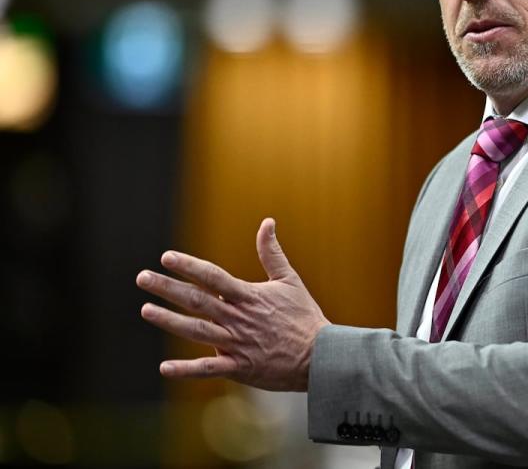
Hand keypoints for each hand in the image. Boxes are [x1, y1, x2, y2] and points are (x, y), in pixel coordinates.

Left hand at [136, 218, 328, 390]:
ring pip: (197, 331)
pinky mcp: (239, 366)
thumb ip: (272, 252)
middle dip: (168, 288)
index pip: (213, 277)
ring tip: (146, 310)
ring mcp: (237, 343)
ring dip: (170, 321)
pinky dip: (185, 369)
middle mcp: (239, 318)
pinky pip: (208, 369)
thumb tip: (267, 222)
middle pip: (197, 300)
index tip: (166, 257)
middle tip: (142, 277)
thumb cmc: (304, 316)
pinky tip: (163, 367)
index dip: (189, 266)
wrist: (320, 356)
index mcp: (249, 296)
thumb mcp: (290, 280)